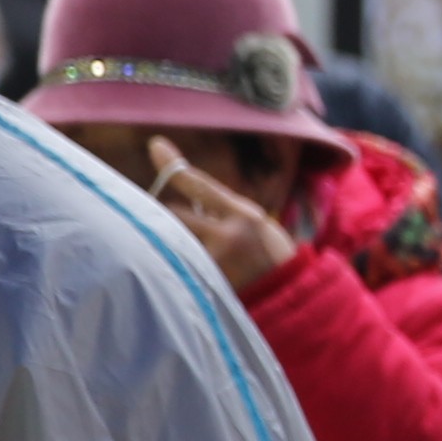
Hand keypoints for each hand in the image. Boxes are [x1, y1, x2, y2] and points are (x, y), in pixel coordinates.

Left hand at [151, 137, 301, 295]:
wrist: (287, 295)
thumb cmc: (267, 252)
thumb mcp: (252, 220)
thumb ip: (218, 205)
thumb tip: (179, 186)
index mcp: (245, 215)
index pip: (200, 185)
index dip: (174, 167)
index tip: (154, 145)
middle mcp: (229, 236)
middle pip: (175, 215)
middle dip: (171, 217)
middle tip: (183, 229)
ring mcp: (215, 263)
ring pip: (172, 240)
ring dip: (171, 242)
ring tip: (195, 253)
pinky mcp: (204, 286)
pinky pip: (177, 265)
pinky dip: (176, 264)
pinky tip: (189, 272)